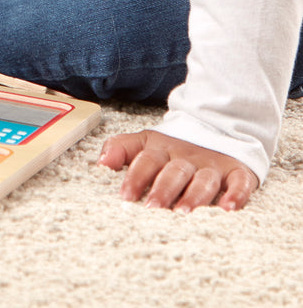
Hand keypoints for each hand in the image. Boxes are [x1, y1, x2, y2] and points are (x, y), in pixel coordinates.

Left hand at [98, 130, 257, 211]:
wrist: (215, 129)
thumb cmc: (172, 148)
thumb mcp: (144, 143)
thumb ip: (120, 148)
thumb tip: (101, 162)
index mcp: (161, 149)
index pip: (147, 160)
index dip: (135, 177)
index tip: (125, 196)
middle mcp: (186, 157)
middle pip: (174, 172)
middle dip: (163, 190)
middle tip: (152, 208)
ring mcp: (212, 165)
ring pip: (203, 180)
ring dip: (194, 196)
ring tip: (184, 212)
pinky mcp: (237, 173)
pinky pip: (239, 183)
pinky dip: (235, 195)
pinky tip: (228, 208)